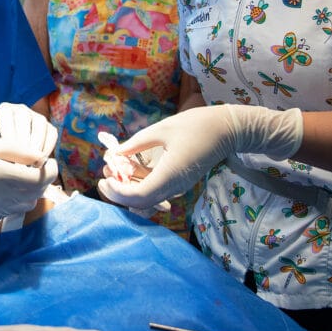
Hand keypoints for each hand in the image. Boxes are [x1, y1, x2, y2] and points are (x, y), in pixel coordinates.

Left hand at [0, 102, 57, 162]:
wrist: (13, 150)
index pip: (7, 118)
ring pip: (39, 126)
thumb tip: (5, 160)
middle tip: (21, 161)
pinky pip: (51, 134)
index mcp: (4, 109)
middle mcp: (21, 109)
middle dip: (23, 143)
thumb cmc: (0, 148)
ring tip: (32, 162)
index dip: (8, 137)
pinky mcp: (50, 126)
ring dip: (36, 145)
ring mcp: (37, 116)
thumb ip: (1, 148)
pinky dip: (47, 148)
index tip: (9, 155)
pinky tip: (41, 161)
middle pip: (24, 122)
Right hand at [0, 133, 57, 233]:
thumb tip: (40, 156)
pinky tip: (5, 185)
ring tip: (21, 173)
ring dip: (31, 189)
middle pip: (36, 193)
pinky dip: (17, 197)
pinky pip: (12, 209)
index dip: (50, 169)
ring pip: (27, 203)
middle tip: (36, 164)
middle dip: (43, 178)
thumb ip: (15, 149)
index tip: (47, 159)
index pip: (40, 179)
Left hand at [97, 105, 302, 211]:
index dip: (118, 193)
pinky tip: (130, 168)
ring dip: (128, 189)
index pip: (139, 197)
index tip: (105, 178)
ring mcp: (178, 187)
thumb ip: (135, 144)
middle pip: (141, 204)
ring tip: (114, 168)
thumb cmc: (195, 125)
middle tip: (105, 176)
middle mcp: (174, 187)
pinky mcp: (179, 183)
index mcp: (170, 175)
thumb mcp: (160, 130)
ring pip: (148, 200)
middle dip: (119, 194)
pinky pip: (156, 191)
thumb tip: (114, 154)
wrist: (226, 130)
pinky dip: (139, 184)